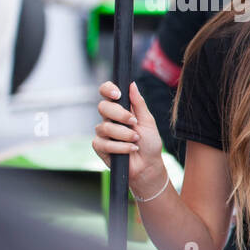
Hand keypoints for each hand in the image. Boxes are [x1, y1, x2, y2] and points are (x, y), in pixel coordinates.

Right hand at [93, 81, 164, 195]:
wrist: (149, 165)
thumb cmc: (149, 143)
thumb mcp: (148, 121)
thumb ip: (139, 103)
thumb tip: (132, 84)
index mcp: (120, 109)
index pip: (107, 93)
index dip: (108, 89)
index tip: (117, 94)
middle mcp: (109, 119)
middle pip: (103, 107)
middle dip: (119, 114)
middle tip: (134, 122)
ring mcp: (103, 133)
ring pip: (104, 127)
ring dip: (124, 134)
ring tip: (136, 140)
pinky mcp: (99, 147)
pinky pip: (104, 143)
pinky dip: (121, 146)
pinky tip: (131, 149)